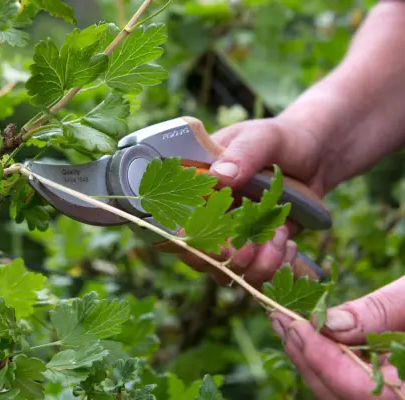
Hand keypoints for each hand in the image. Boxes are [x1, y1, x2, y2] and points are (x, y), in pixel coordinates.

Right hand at [177, 117, 326, 286]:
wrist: (314, 155)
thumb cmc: (280, 141)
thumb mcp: (262, 138)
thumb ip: (242, 154)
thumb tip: (218, 177)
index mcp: (195, 188)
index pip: (171, 222)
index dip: (187, 241)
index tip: (218, 244)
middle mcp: (206, 216)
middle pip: (195, 257)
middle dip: (224, 261)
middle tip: (251, 249)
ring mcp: (229, 236)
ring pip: (225, 273)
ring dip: (255, 265)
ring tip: (280, 237)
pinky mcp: (254, 251)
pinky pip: (255, 276)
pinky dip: (274, 267)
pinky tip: (288, 244)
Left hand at [269, 276, 404, 398]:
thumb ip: (375, 312)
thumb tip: (326, 322)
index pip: (358, 389)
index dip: (322, 359)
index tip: (296, 326)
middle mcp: (398, 398)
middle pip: (339, 394)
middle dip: (305, 357)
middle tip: (278, 318)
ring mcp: (388, 393)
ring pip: (337, 392)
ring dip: (309, 358)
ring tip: (284, 321)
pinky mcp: (381, 386)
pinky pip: (345, 384)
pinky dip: (324, 359)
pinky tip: (306, 332)